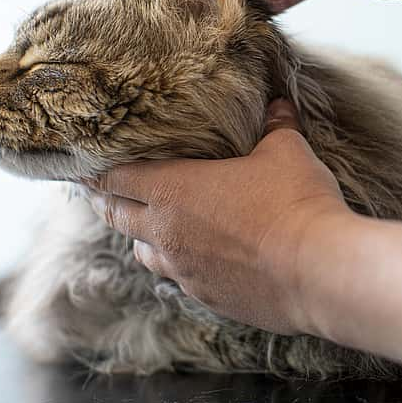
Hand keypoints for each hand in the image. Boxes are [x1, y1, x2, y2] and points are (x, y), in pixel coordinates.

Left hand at [85, 99, 350, 334]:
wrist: (317, 271)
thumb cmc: (295, 203)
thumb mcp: (286, 152)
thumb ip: (276, 127)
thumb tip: (279, 105)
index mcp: (173, 190)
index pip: (115, 177)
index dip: (95, 170)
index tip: (84, 165)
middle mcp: (167, 232)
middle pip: (117, 216)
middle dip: (107, 201)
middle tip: (100, 192)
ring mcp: (183, 271)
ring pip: (143, 252)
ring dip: (139, 236)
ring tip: (145, 225)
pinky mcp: (205, 297)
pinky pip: (176, 278)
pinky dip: (174, 265)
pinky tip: (190, 259)